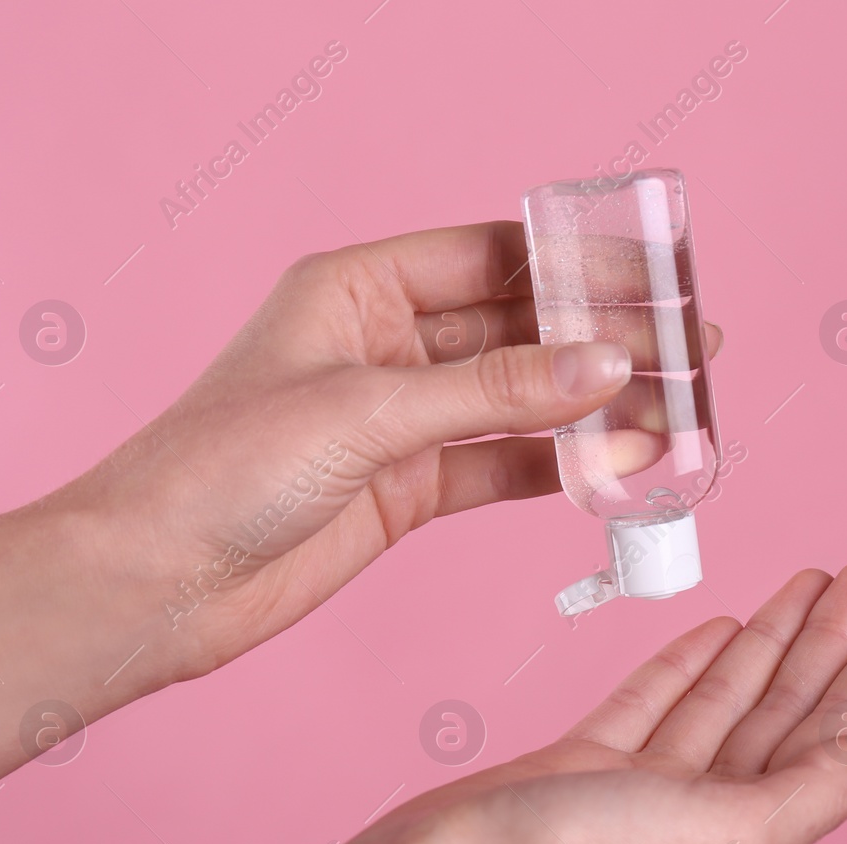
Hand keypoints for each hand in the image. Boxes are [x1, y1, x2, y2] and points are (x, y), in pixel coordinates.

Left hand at [58, 221, 722, 679]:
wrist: (159, 582)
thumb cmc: (223, 468)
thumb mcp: (368, 412)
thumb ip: (492, 391)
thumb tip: (605, 365)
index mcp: (359, 288)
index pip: (490, 257)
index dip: (574, 267)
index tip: (653, 279)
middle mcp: (386, 344)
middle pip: (518, 330)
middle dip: (601, 342)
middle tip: (687, 351)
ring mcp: (402, 418)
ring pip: (520, 401)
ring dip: (592, 409)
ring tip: (675, 412)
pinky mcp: (409, 486)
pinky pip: (502, 465)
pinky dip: (558, 469)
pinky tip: (617, 468)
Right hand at [68, 564, 846, 843]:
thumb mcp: (729, 834)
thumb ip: (813, 791)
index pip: (836, 741)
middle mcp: (707, 820)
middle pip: (787, 711)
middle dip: (831, 643)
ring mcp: (645, 793)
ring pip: (726, 698)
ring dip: (771, 639)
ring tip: (812, 583)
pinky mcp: (587, 768)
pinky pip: (659, 701)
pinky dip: (692, 663)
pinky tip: (720, 627)